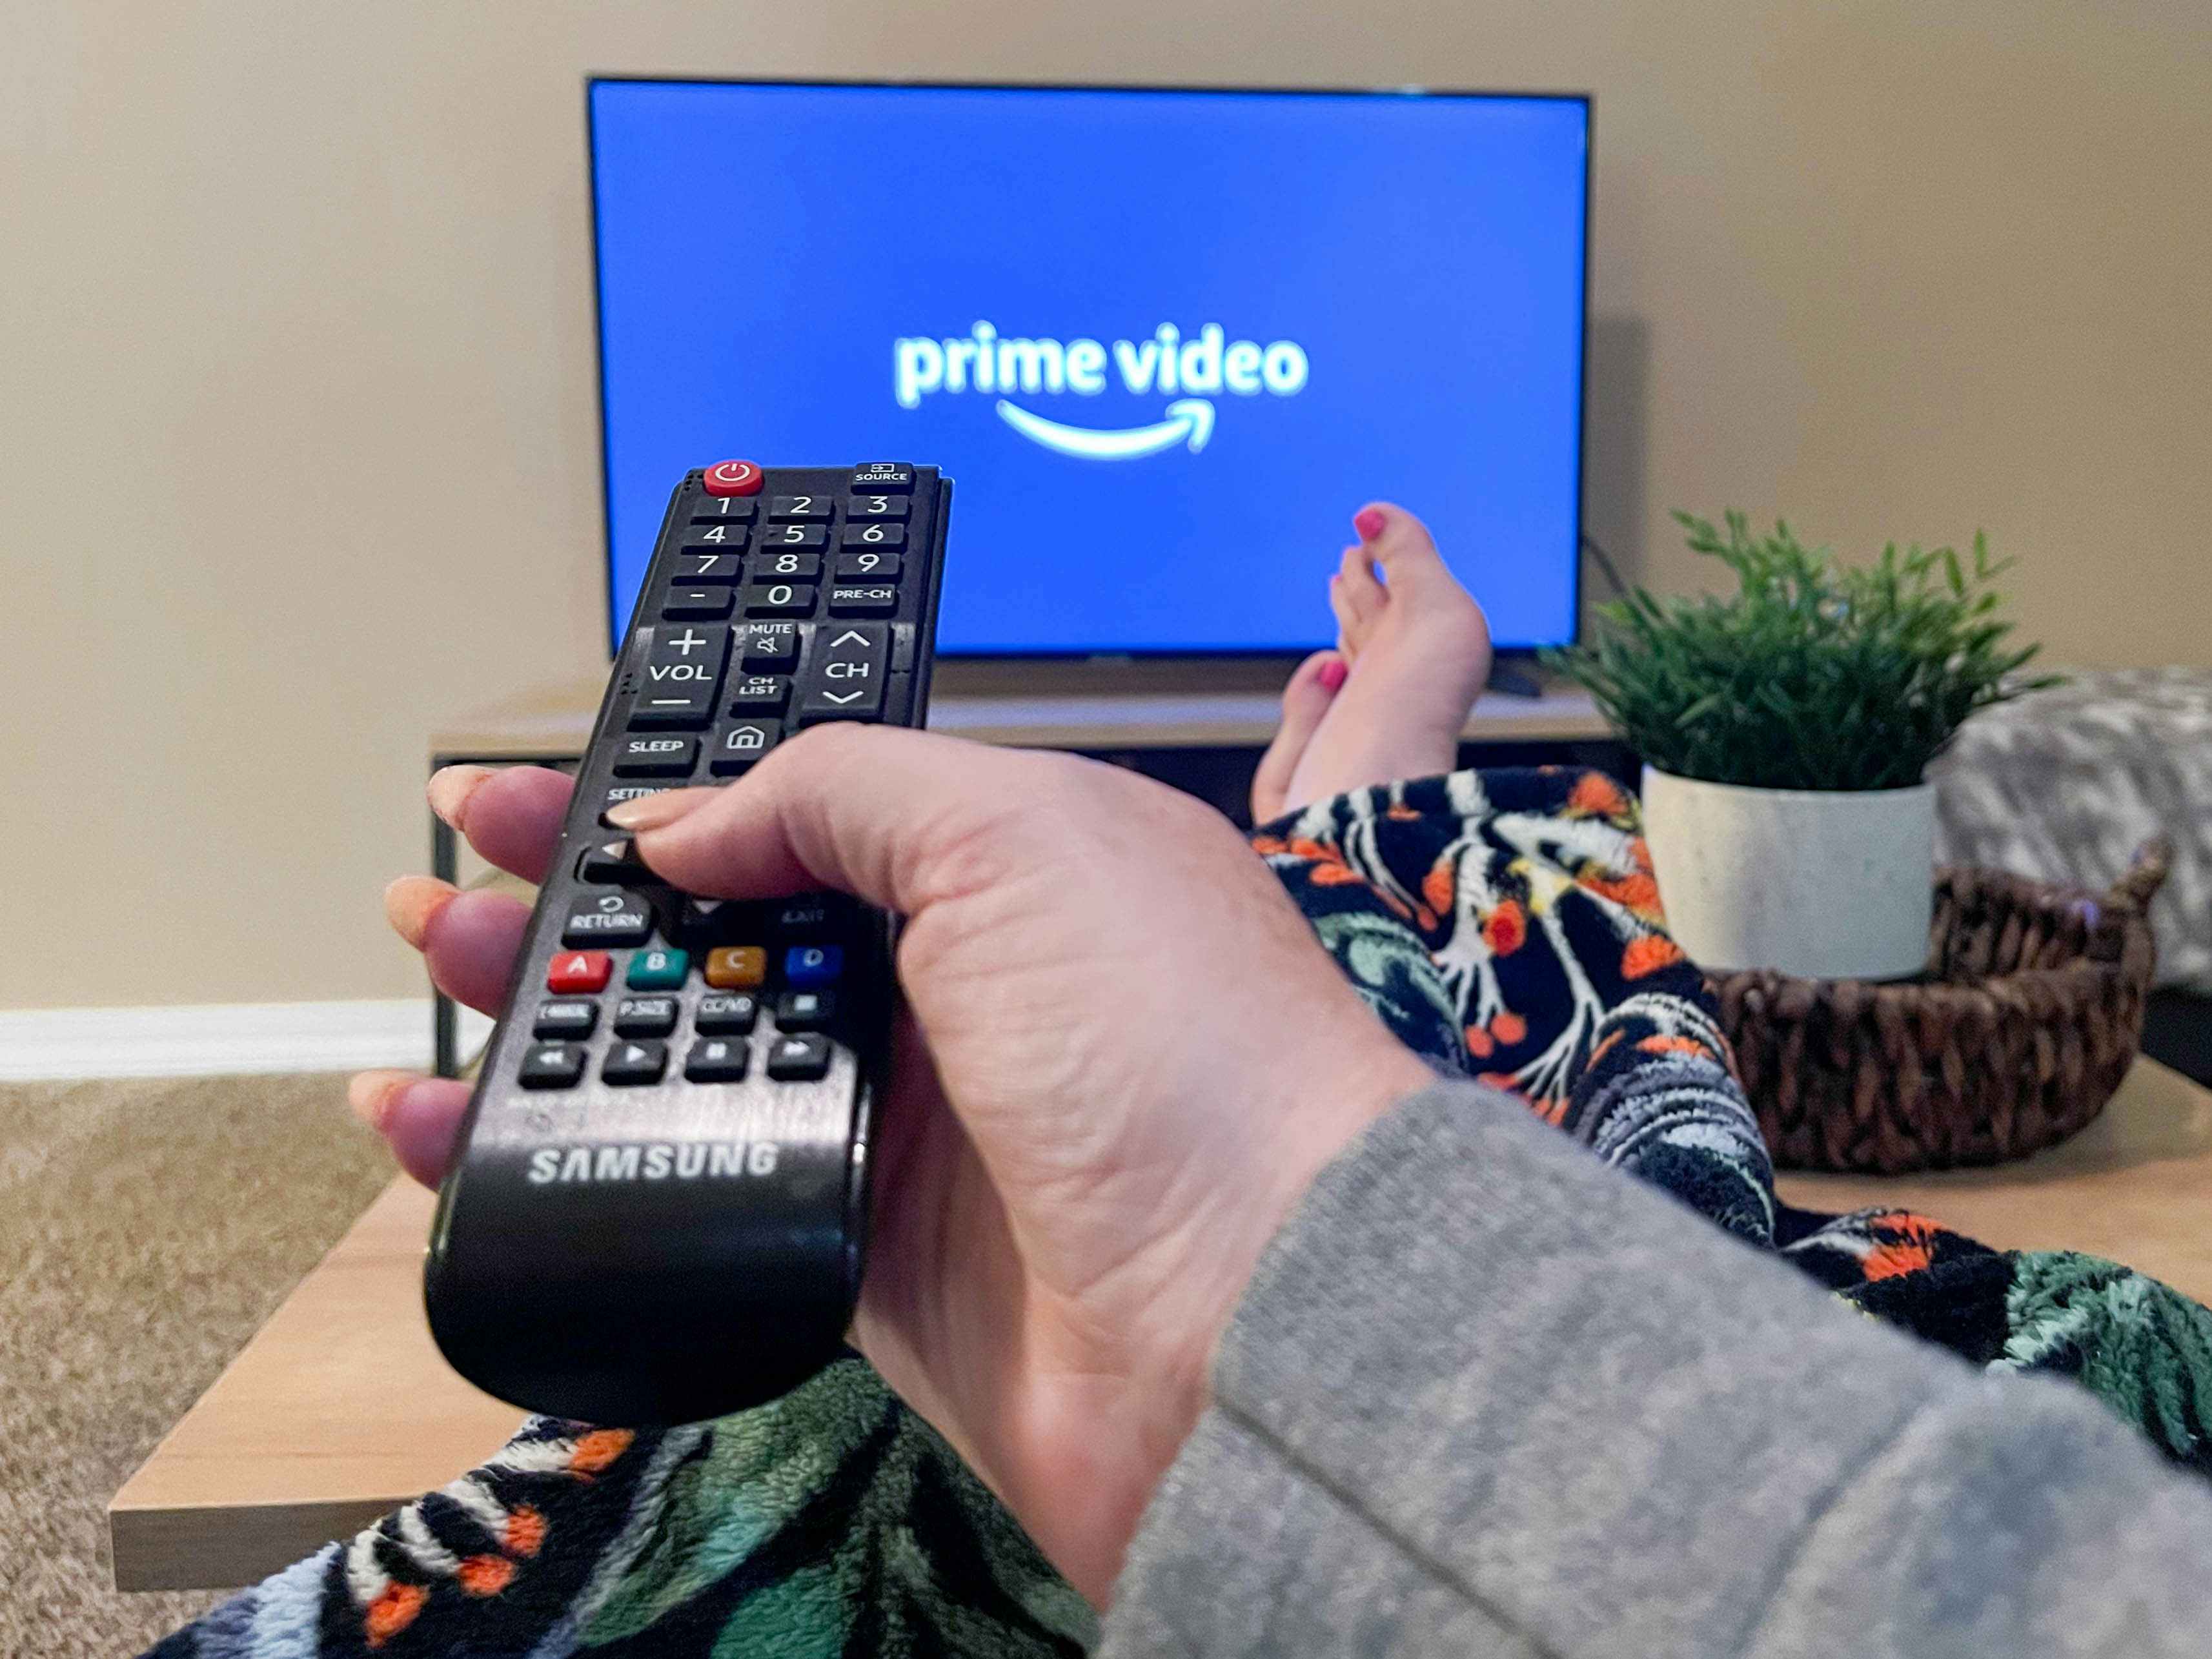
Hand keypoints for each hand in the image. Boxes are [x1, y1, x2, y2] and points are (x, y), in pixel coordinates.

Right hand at [361, 729, 1430, 1602]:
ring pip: (683, 1050)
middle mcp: (946, 984)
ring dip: (543, 1016)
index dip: (674, 789)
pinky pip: (678, 1182)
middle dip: (576, 895)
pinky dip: (558, 1157)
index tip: (550, 783)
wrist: (1248, 1319)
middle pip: (722, 924)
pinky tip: (450, 1129)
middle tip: (444, 874)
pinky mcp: (846, 1245)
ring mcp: (896, 1119)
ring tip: (428, 974)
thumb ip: (843, 794)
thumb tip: (686, 825)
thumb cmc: (1169, 1043)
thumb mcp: (1016, 837)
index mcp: (1002, 863)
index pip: (802, 806)